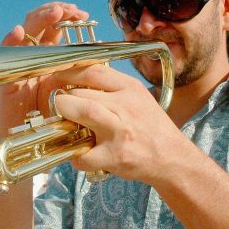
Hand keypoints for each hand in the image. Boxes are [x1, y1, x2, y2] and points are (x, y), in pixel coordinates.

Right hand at [0, 2, 88, 135]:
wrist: (37, 146)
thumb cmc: (58, 118)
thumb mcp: (74, 89)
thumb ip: (82, 70)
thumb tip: (99, 45)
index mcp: (50, 57)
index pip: (55, 27)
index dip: (66, 16)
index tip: (81, 14)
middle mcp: (34, 57)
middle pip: (40, 24)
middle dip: (55, 11)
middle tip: (70, 10)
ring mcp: (20, 66)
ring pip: (25, 33)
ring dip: (39, 19)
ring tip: (55, 13)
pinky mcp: (7, 80)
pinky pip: (5, 57)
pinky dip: (10, 42)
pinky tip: (17, 32)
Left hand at [52, 64, 184, 183]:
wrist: (172, 158)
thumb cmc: (150, 127)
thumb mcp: (137, 97)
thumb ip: (110, 87)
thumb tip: (76, 78)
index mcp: (130, 88)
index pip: (93, 71)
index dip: (68, 72)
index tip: (56, 75)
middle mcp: (125, 106)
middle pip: (81, 92)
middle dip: (64, 100)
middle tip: (60, 107)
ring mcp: (119, 131)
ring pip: (83, 112)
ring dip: (65, 118)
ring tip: (64, 125)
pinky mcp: (114, 156)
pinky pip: (82, 154)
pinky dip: (75, 155)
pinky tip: (79, 153)